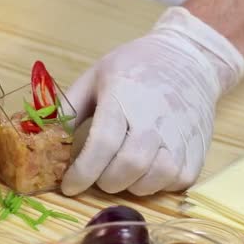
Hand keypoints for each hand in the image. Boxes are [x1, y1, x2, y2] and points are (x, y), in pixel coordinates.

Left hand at [60, 7, 243, 195]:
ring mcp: (181, 135)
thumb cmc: (135, 68)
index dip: (82, 172)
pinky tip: (147, 169)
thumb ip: (69, 108)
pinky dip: (158, 184)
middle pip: (128, 166)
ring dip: (131, 185)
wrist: (189, 58)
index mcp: (123, 97)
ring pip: (153, 180)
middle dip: (105, 182)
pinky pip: (176, 181)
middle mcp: (155, 118)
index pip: (102, 144)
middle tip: (97, 177)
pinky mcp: (198, 148)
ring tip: (122, 172)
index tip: (69, 186)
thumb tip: (45, 136)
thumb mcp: (95, 77)